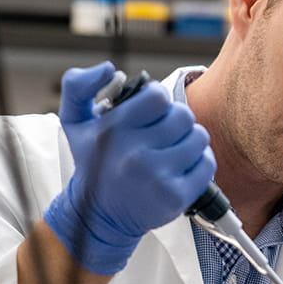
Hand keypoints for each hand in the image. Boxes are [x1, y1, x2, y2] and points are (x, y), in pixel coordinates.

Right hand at [44, 62, 215, 273]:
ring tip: (172, 150)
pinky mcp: (176, 197)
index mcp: (112, 131)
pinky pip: (207, 164)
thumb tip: (108, 68)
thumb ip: (78, 84)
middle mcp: (134, 155)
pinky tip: (182, 167)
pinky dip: (200, 162)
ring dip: (190, 140)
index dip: (158, 100)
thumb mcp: (74, 122)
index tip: (150, 112)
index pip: (158, 97)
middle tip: (162, 133)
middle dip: (175, 120)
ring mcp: (157, 177)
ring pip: (199, 137)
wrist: (98, 215)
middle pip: (183, 116)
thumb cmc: (94, 162)